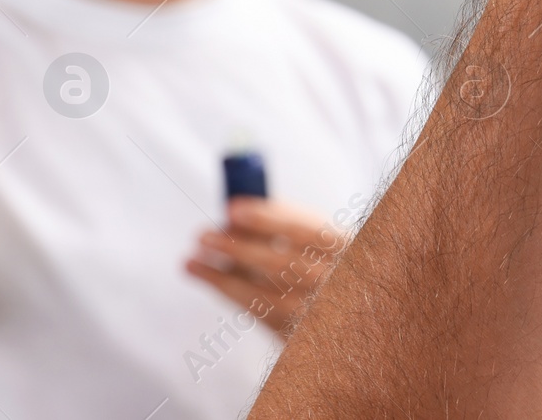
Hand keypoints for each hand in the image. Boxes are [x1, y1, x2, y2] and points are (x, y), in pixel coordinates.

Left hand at [186, 198, 347, 336]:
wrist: (347, 308)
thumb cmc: (326, 259)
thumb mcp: (323, 235)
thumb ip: (289, 220)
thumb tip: (239, 209)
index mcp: (349, 248)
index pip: (309, 231)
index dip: (270, 219)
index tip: (233, 208)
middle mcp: (337, 282)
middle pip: (281, 265)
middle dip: (238, 248)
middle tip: (202, 235)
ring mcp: (317, 314)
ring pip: (264, 295)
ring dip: (222, 275)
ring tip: (192, 257)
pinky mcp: (297, 334)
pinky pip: (256, 312)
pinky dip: (228, 291)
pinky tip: (205, 275)